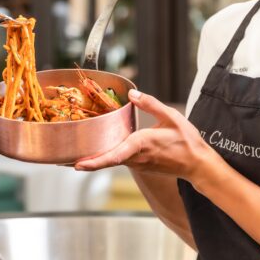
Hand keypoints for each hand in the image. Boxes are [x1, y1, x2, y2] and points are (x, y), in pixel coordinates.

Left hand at [75, 89, 211, 182]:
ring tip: (71, 157)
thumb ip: (151, 104)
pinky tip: (94, 153)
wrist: (197, 165)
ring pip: (110, 162)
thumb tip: (133, 93)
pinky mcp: (139, 165)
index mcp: (142, 144)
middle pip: (106, 161)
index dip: (95, 162)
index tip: (79, 165)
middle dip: (84, 161)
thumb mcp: (171, 117)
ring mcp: (137, 164)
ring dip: (92, 160)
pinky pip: (117, 161)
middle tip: (61, 160)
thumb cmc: (187, 142)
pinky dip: (103, 159)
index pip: (114, 155)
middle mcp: (136, 157)